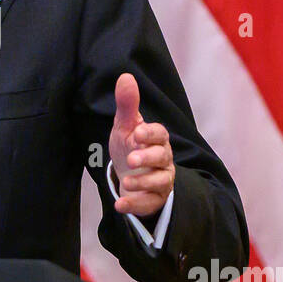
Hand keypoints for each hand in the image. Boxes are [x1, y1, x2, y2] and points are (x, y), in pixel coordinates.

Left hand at [108, 72, 174, 217]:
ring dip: (143, 183)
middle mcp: (163, 160)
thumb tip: (125, 76)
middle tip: (132, 159)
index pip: (160, 134)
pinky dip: (135, 204)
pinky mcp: (155, 200)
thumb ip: (126, 105)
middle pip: (162, 158)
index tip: (137, 133)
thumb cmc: (130, 146)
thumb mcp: (125, 126)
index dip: (150, 134)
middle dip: (148, 158)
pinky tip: (119, 204)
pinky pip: (149, 203)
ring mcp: (161, 181)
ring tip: (126, 182)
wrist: (129, 175)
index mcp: (156, 139)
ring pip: (160, 182)